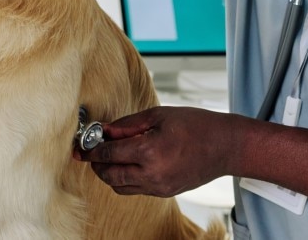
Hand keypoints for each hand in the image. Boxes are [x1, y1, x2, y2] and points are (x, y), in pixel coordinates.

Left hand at [74, 105, 240, 196]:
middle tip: (90, 153)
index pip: (109, 154)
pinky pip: (136, 190)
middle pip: (110, 176)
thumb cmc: (196, 125)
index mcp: (149, 151)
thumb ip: (128, 125)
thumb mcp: (159, 115)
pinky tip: (128, 164)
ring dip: (110, 175)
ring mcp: (159, 187)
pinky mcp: (165, 192)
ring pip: (121, 187)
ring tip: (108, 158)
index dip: (91, 150)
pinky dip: (126, 179)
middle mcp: (152, 174)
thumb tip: (104, 130)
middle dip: (96, 165)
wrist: (225, 146)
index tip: (81, 146)